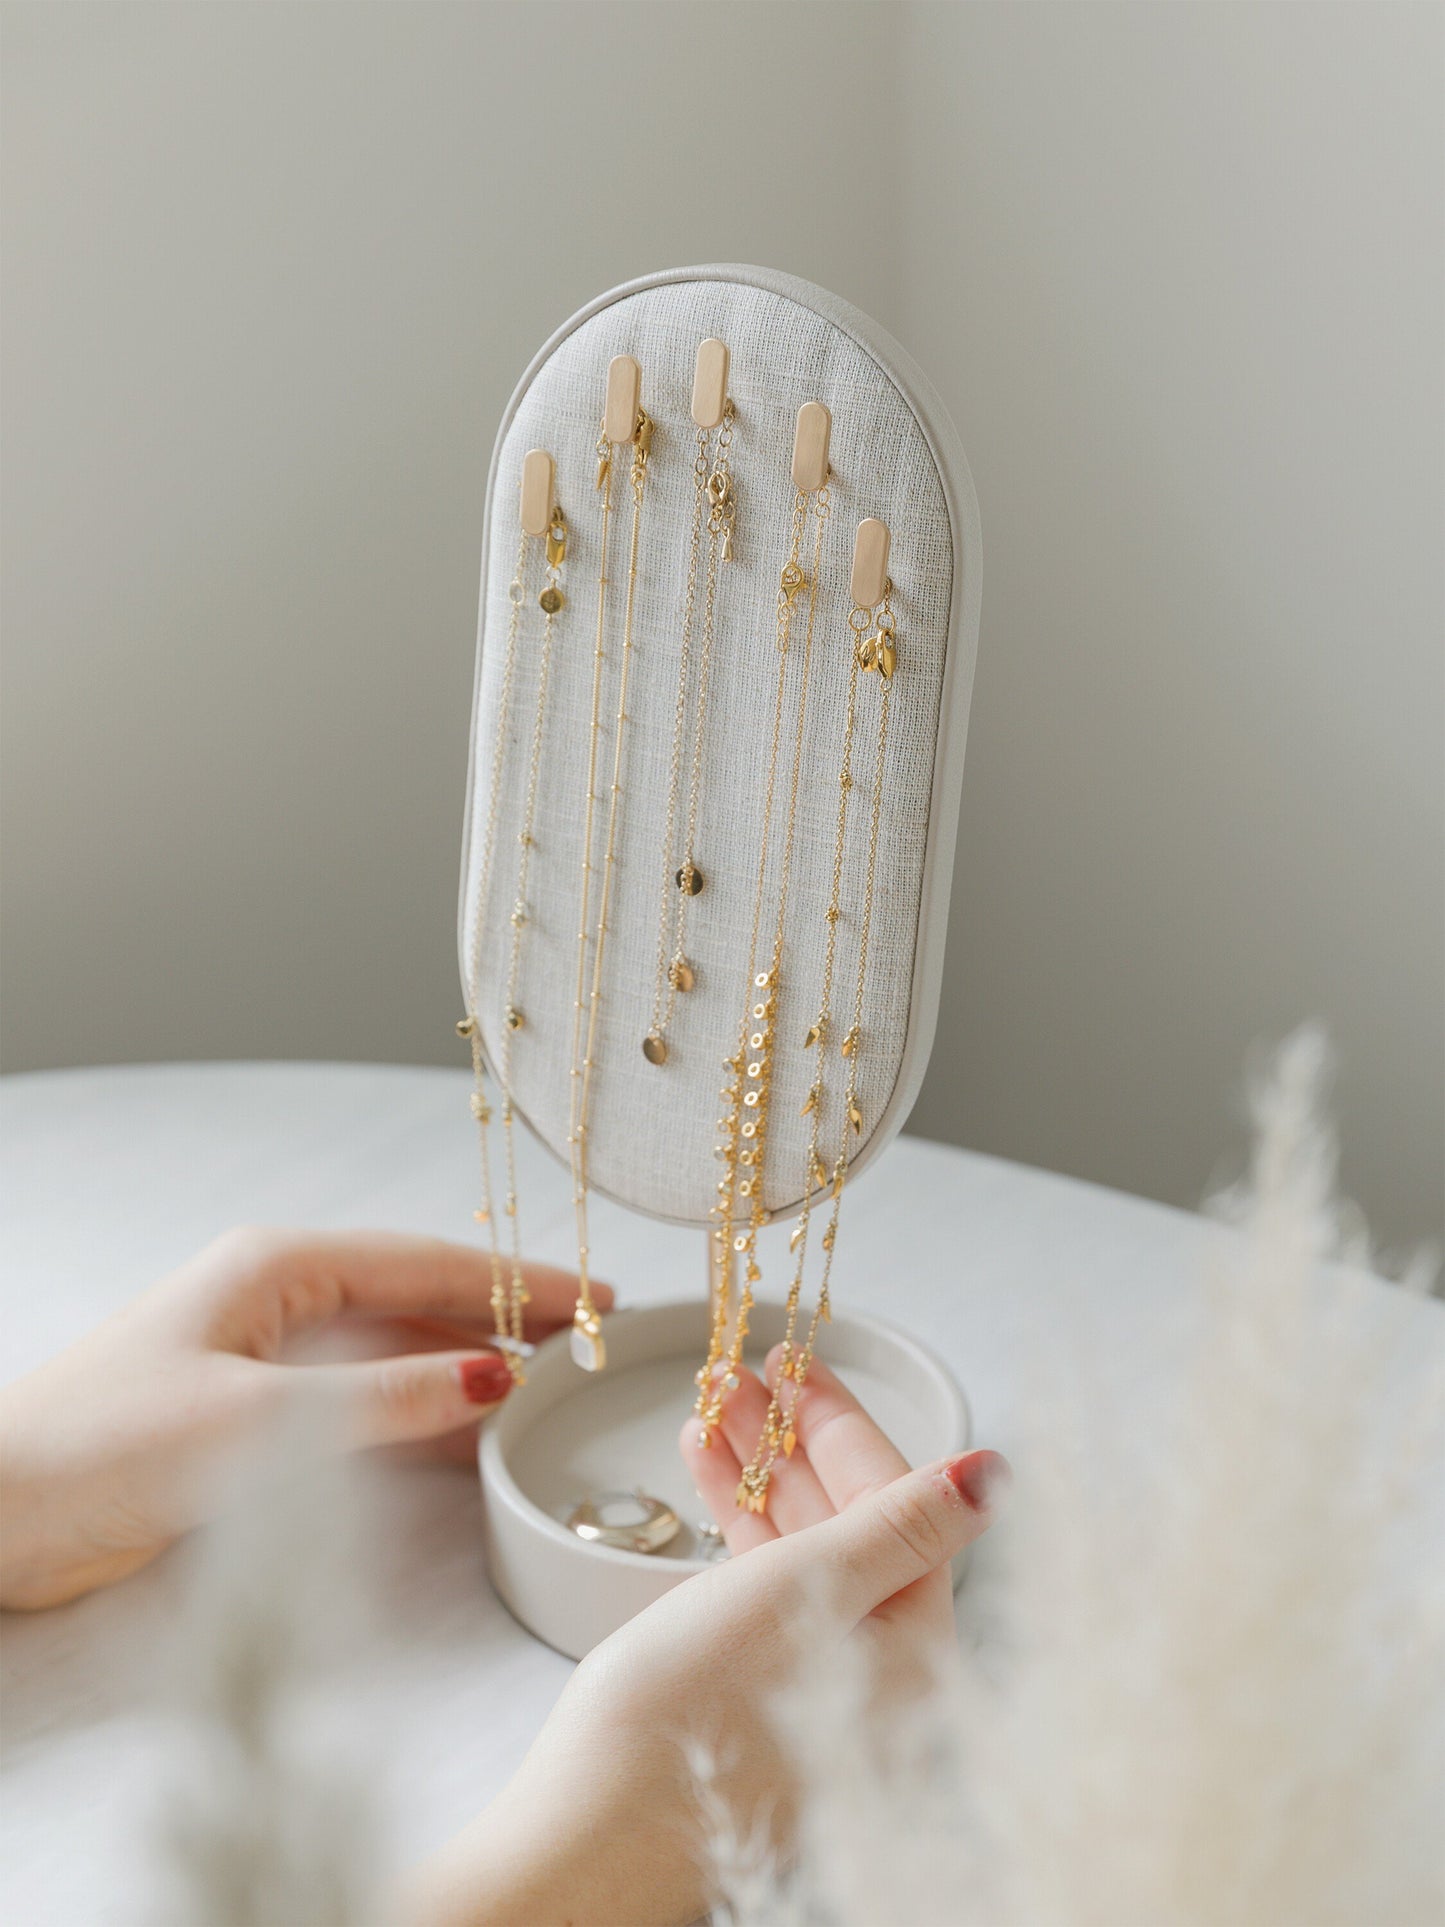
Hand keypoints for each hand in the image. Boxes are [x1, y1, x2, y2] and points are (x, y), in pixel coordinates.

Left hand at [0, 1227, 604, 1609]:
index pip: (427, 1266)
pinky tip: (465, 1435)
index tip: (592, 1301)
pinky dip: (419, 1414)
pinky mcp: (253, 1419)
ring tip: (546, 1391)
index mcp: (280, 1268)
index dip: (516, 1284)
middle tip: (589, 1345)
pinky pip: (362, 1403)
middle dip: (503, 1322)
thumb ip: (384, 1399)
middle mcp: (279, 1301)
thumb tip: (492, 1380)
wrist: (0, 1511)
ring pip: (394, 1353)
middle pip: (418, 1302)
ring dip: (465, 1370)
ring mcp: (267, 1358)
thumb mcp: (263, 1419)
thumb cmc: (107, 1444)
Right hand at [410, 1350, 1007, 1926]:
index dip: (840, 1420)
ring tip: (710, 1399)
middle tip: (743, 1367)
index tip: (797, 1357)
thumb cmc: (692, 1713)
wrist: (584, 1830)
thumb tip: (992, 1473)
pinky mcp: (756, 1686)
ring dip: (756, 1465)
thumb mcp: (803, 1590)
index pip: (897, 1500)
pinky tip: (703, 1464)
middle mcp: (876, 1667)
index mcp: (912, 1647)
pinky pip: (762, 1579)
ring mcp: (813, 1678)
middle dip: (790, 1435)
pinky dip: (735, 1516)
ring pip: (799, 1542)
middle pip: (849, 1517)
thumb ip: (897, 1524)